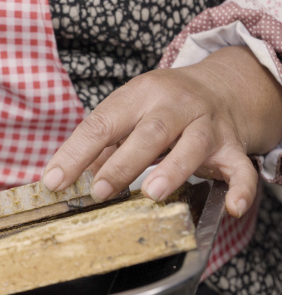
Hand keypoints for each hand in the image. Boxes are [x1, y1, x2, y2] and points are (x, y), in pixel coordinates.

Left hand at [42, 46, 281, 216]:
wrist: (219, 86)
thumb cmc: (159, 106)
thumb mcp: (127, 113)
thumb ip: (100, 145)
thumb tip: (64, 178)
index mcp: (137, 96)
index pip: (101, 124)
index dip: (75, 154)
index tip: (54, 181)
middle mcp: (174, 106)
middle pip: (149, 132)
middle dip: (123, 163)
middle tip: (100, 191)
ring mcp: (206, 125)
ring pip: (193, 144)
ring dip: (173, 169)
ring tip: (151, 193)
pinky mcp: (232, 146)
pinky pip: (240, 168)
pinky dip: (240, 188)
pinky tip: (232, 208)